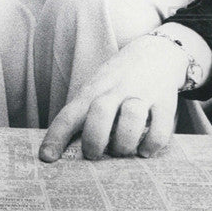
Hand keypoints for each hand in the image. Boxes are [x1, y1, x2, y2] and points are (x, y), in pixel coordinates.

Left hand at [39, 33, 189, 161]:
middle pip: (100, 111)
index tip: (46, 157)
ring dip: (124, 142)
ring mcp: (141, 93)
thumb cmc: (118, 81)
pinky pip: (161, 126)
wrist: (156, 53)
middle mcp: (116, 89)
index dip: (57, 136)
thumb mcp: (96, 89)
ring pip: (131, 117)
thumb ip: (85, 114)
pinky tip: (145, 151)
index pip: (70, 113)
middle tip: (93, 155)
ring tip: (122, 152)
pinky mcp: (165, 100)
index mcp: (93, 90)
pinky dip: (152, 143)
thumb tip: (66, 151)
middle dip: (94, 139)